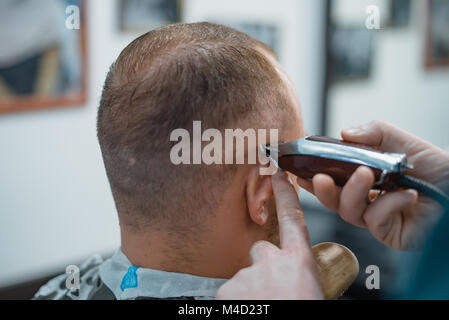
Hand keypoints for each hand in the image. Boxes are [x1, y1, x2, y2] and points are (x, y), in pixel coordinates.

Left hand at [216, 171, 322, 299]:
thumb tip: (296, 277)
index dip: (285, 195)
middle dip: (264, 265)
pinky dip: (237, 300)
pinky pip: (230, 291)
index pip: (292, 218)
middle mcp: (271, 261)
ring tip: (265, 303)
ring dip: (253, 289)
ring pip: (246, 275)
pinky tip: (250, 308)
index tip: (278, 176)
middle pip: (261, 250)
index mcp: (298, 262)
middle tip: (273, 289)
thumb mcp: (312, 291)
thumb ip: (300, 274)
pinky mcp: (225, 289)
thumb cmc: (299, 316)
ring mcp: (246, 274)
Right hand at [298, 120, 448, 250]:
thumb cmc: (438, 168)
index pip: (333, 179)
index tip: (300, 171)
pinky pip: (375, 221)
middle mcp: (368, 199)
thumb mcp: (403, 141)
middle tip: (322, 178)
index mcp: (366, 178)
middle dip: (323, 190)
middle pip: (333, 200)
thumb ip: (374, 132)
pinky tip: (406, 195)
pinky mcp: (389, 233)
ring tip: (367, 175)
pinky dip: (388, 205)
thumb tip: (344, 132)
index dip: (314, 177)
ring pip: (348, 211)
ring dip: (353, 193)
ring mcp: (377, 218)